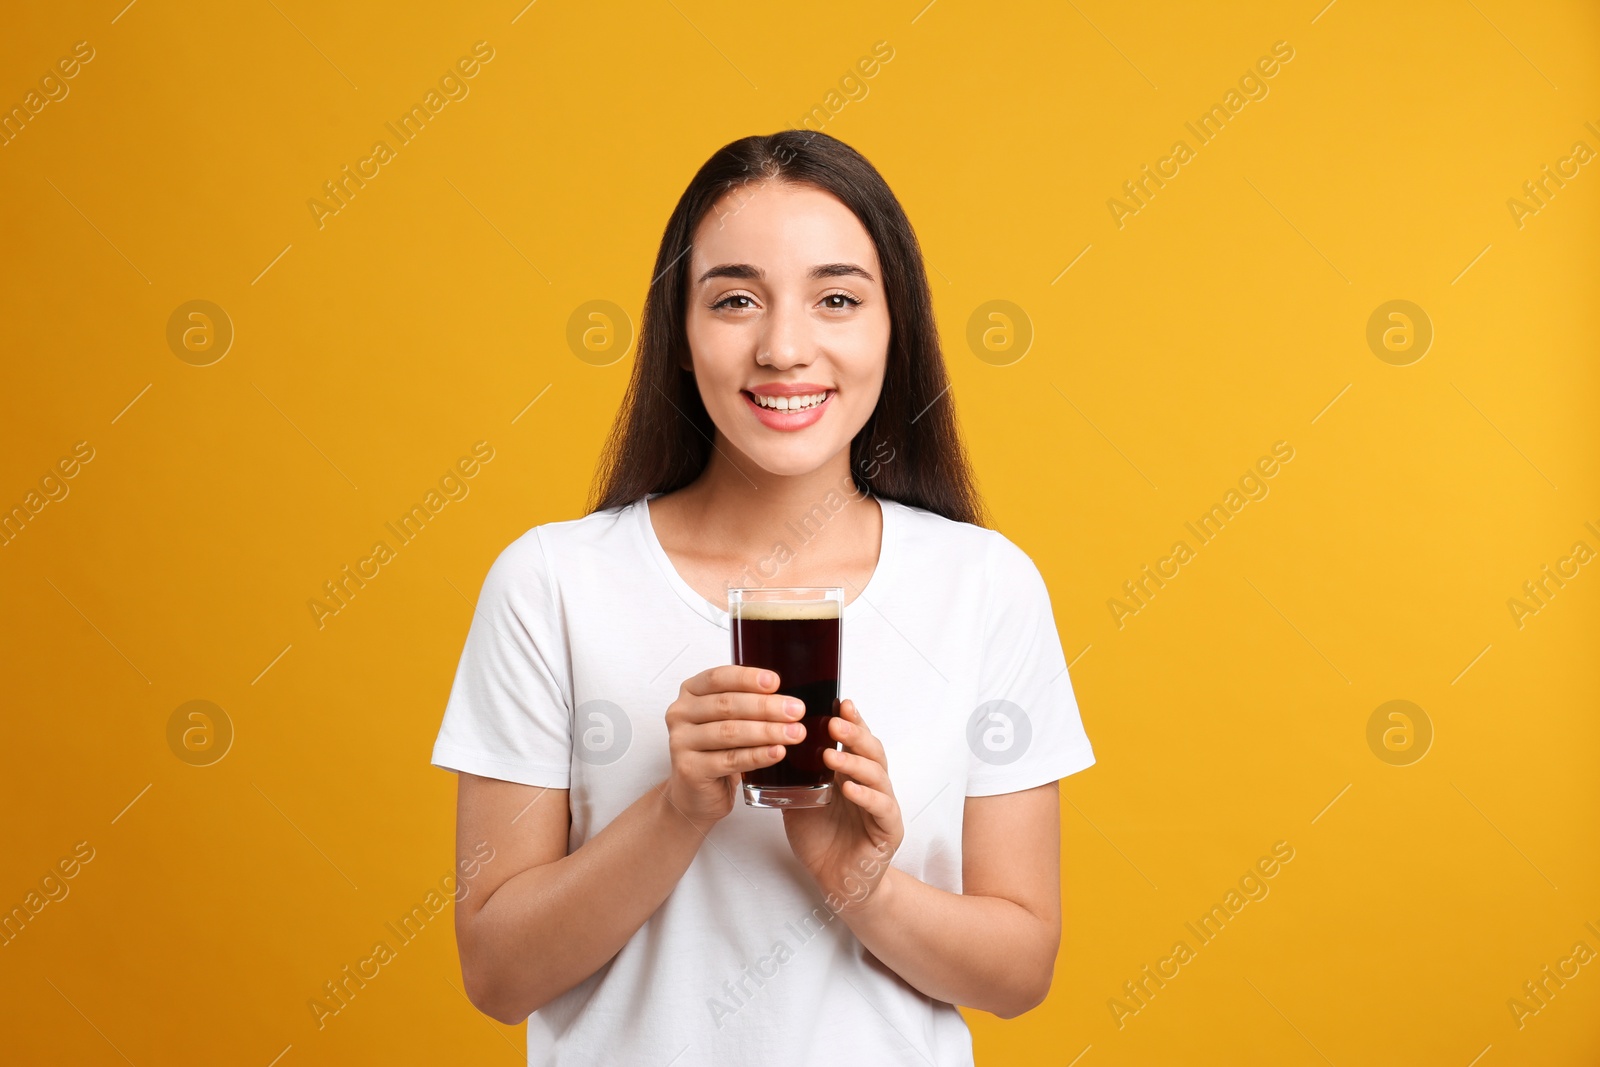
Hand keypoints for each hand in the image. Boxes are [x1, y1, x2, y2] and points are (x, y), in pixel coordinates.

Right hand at [662, 665, 805, 831]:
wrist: (696, 794)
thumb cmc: (715, 751)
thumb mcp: (727, 720)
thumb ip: (747, 703)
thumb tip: (789, 699)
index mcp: (690, 692)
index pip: (718, 678)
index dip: (747, 678)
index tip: (775, 682)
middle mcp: (681, 713)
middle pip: (727, 705)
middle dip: (766, 707)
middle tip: (796, 711)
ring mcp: (681, 742)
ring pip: (730, 732)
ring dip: (767, 731)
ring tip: (794, 733)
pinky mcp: (689, 769)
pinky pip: (729, 760)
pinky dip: (757, 756)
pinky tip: (777, 752)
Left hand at [781, 699, 903, 913]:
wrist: (836, 881)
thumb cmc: (820, 839)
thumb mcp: (798, 800)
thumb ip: (792, 776)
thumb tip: (767, 747)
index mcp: (851, 773)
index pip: (855, 740)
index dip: (850, 720)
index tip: (839, 702)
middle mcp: (870, 784)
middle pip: (870, 750)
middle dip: (854, 734)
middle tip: (835, 722)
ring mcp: (882, 805)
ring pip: (877, 775)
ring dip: (856, 762)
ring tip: (833, 755)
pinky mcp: (889, 830)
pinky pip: (882, 808)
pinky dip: (866, 796)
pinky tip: (849, 789)